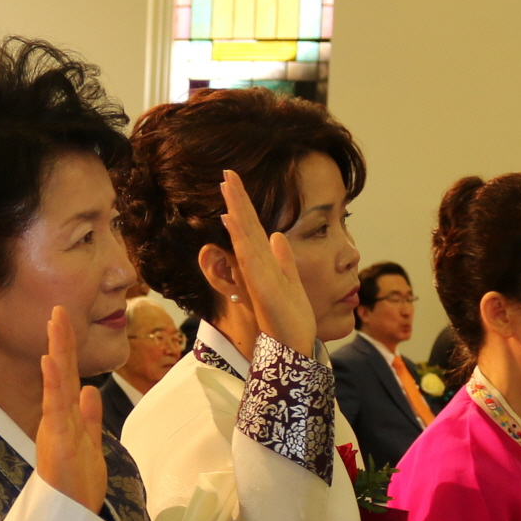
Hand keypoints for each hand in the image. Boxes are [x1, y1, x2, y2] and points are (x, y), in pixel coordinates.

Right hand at [34, 304, 107, 511]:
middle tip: (58, 309)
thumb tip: (90, 390)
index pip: (67, 377)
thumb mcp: (91, 443)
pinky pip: (55, 409)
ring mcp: (56, 429)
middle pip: (59, 373)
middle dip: (59, 341)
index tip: (65, 320)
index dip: (67, 349)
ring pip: (56, 384)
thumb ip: (91, 418)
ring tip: (55, 323)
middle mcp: (57, 419)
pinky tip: (51, 362)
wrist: (74, 517)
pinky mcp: (57, 442)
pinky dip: (53, 384)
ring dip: (56, 352)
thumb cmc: (79, 485)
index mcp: (65, 418)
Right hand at [218, 168, 316, 352]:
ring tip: (227, 186)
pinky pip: (248, 259)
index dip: (244, 206)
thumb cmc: (292, 321)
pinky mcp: (262, 288)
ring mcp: (257, 277)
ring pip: (243, 238)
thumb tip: (277, 236)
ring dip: (236, 211)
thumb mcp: (291, 282)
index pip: (252, 229)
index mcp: (264, 265)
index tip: (235, 182)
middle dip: (237, 200)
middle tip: (227, 173)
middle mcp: (256, 268)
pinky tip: (231, 220)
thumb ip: (284, 260)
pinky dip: (239, 239)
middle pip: (245, 227)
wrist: (294, 348)